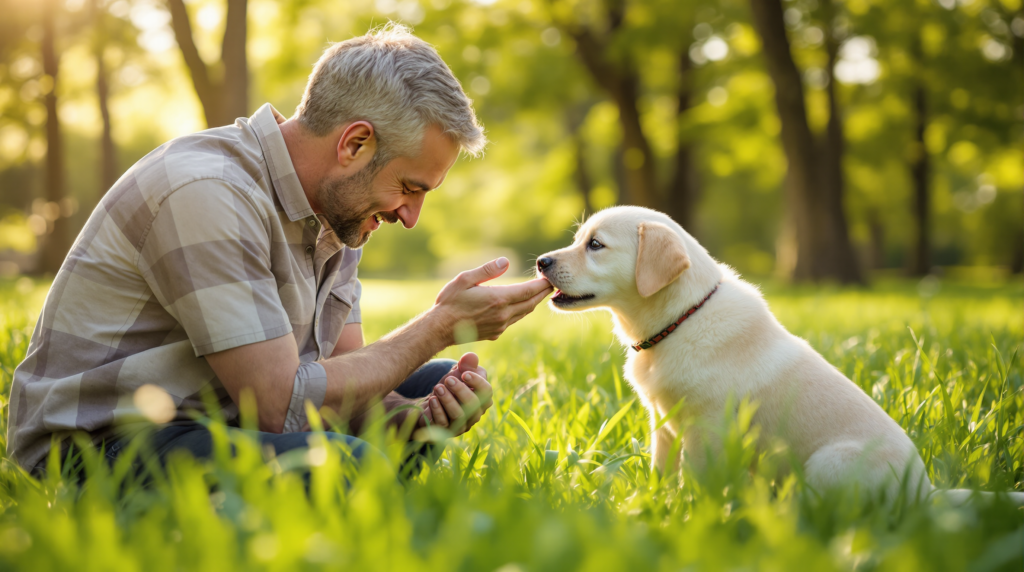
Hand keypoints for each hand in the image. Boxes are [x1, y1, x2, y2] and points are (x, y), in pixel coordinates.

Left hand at [424, 353, 493, 434]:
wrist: (432, 404)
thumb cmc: (449, 387)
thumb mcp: (457, 373)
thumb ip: (465, 365)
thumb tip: (470, 356)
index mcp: (482, 398)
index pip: (486, 391)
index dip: (477, 382)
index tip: (464, 373)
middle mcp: (475, 414)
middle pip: (474, 404)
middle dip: (460, 390)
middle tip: (448, 379)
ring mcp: (461, 425)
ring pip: (459, 415)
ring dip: (448, 400)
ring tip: (438, 387)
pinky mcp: (446, 431)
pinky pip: (444, 423)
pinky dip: (438, 411)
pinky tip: (432, 399)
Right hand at [433, 258, 552, 342]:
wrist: (440, 329)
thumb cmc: (450, 301)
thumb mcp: (465, 279)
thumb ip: (487, 270)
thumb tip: (506, 261)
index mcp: (499, 299)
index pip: (528, 291)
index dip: (542, 284)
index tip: (550, 278)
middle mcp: (503, 314)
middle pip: (531, 303)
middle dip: (542, 293)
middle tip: (551, 284)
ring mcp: (501, 326)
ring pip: (524, 313)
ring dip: (533, 302)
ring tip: (539, 293)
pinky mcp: (496, 333)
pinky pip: (513, 321)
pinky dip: (520, 311)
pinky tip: (519, 305)